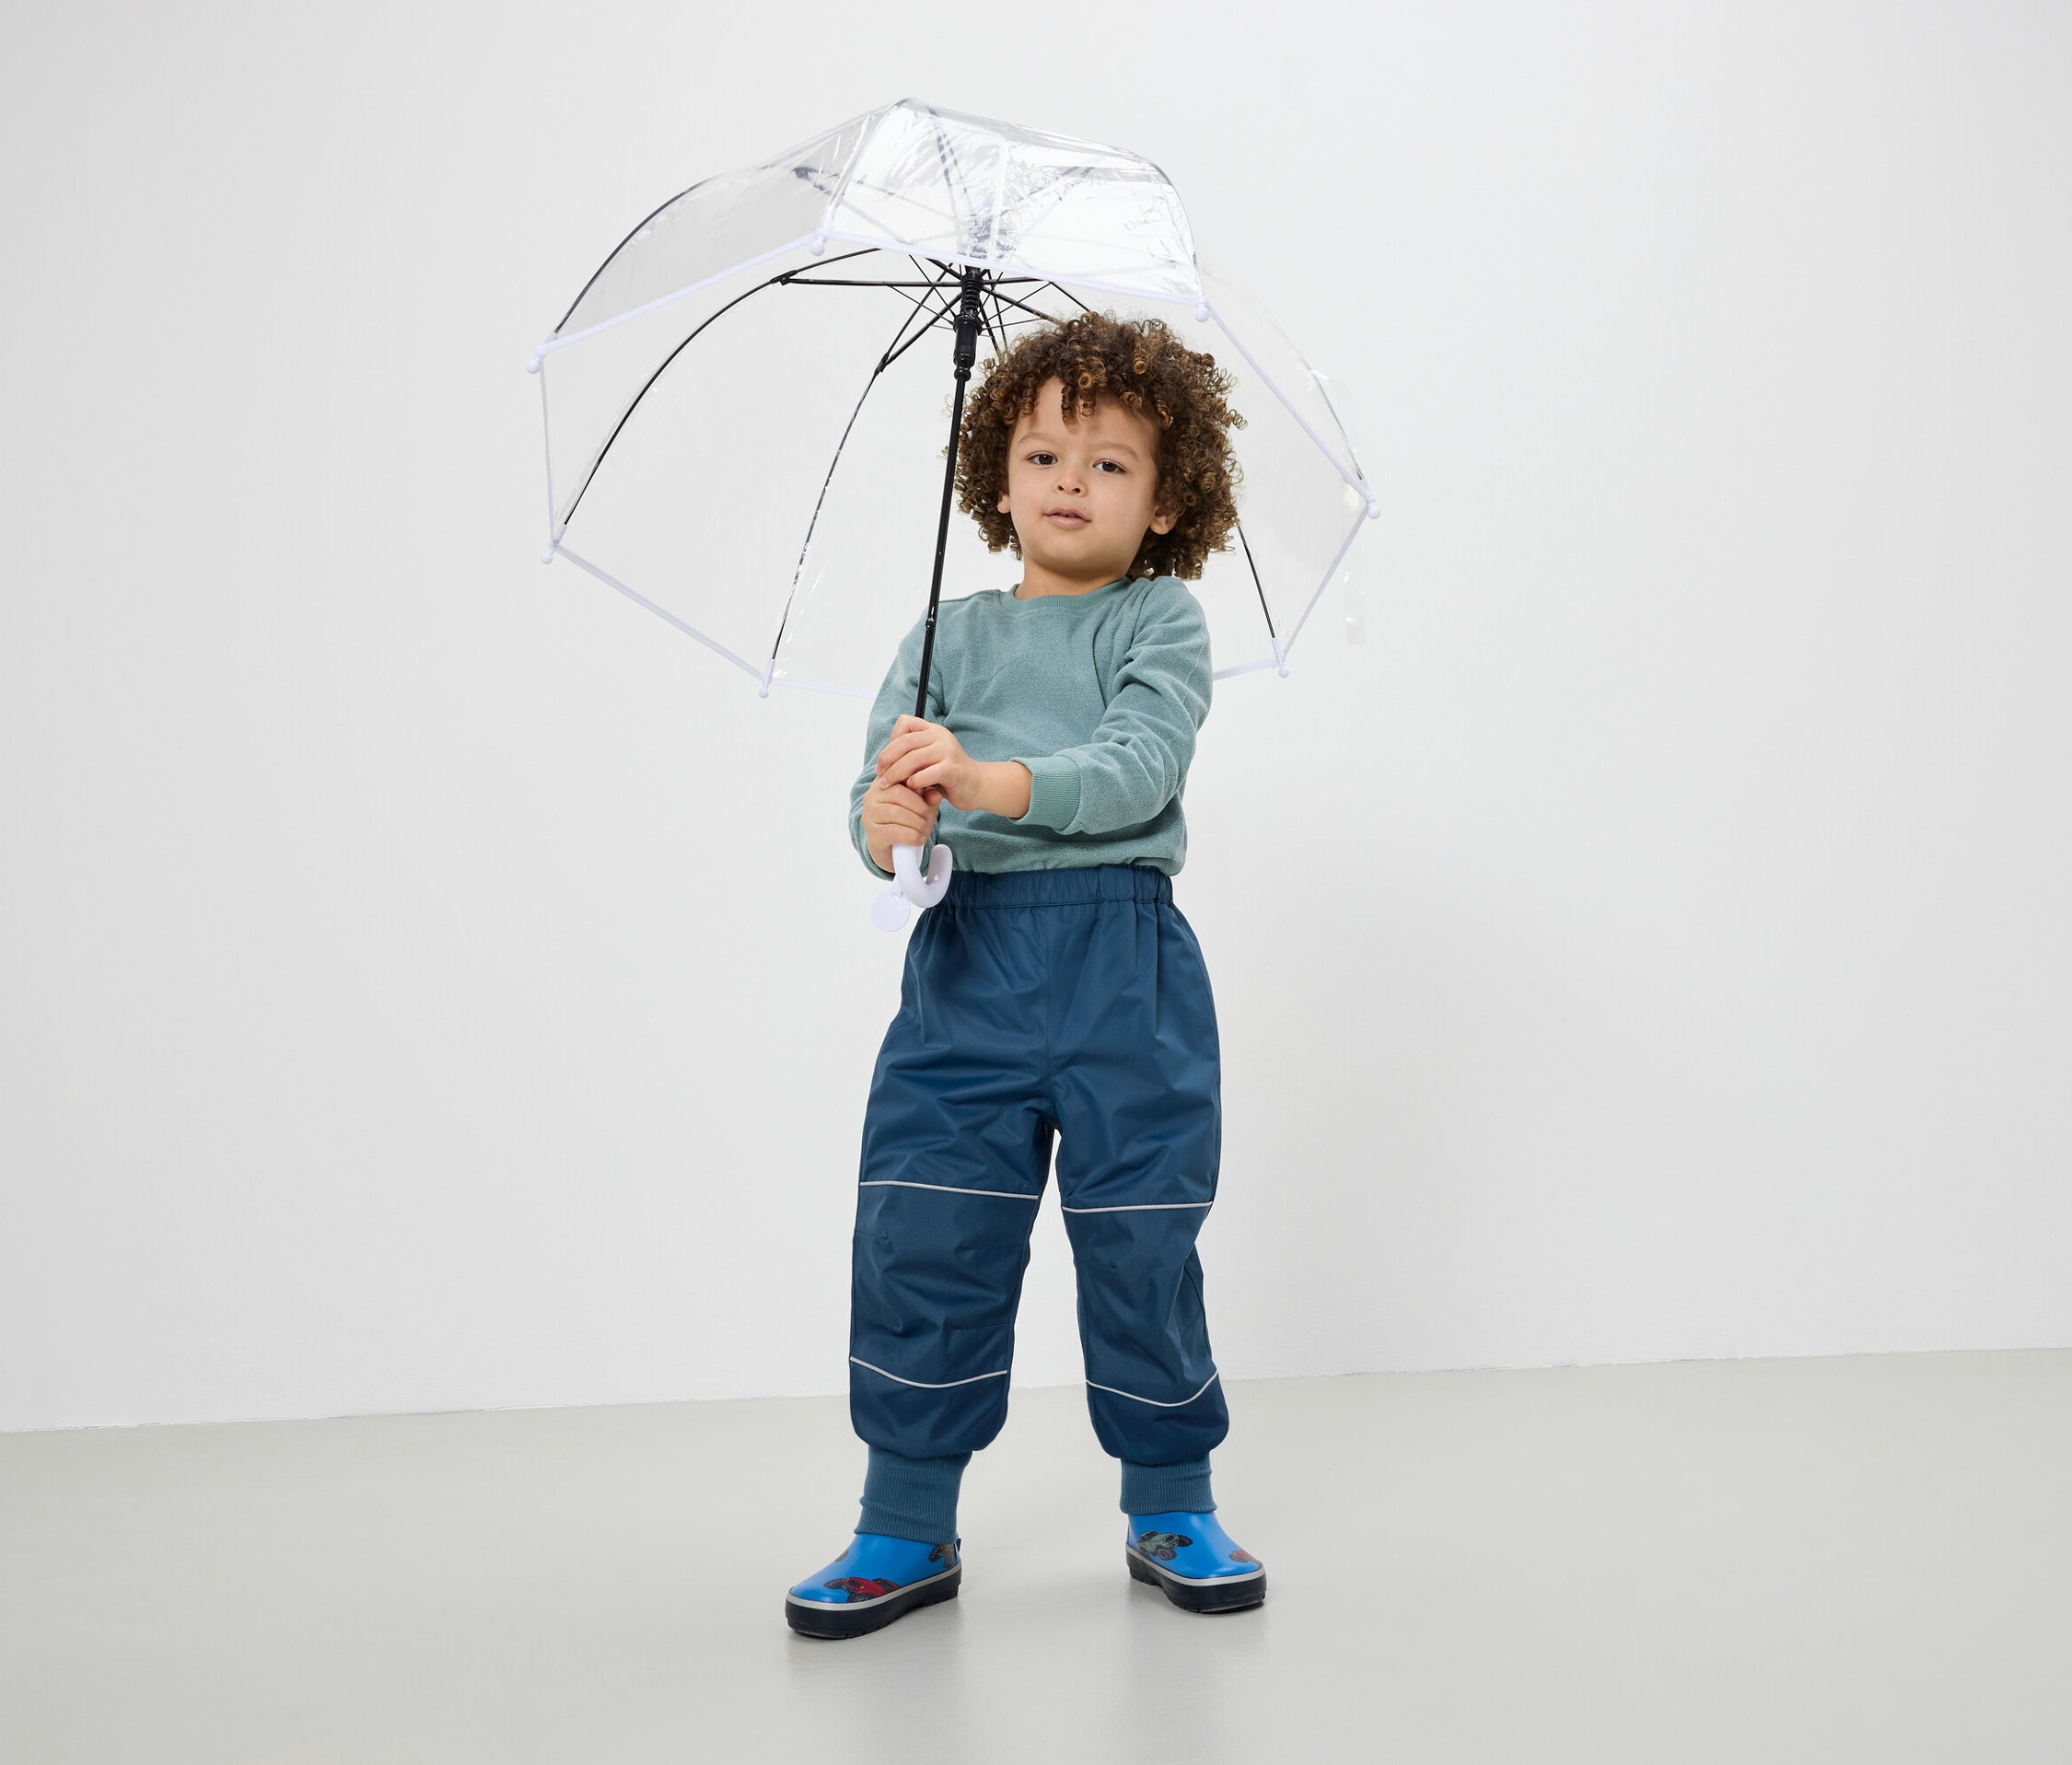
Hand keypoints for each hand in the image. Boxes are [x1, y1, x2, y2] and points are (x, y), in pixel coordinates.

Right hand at [860, 775, 937, 874]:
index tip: (929, 794)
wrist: (895, 851)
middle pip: (897, 793)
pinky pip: (894, 831)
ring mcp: (870, 814)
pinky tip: (918, 839)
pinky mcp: (873, 833)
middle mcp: (872, 795)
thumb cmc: (908, 822)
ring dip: (916, 822)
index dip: (916, 782)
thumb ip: (928, 797)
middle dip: (919, 806)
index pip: (898, 774)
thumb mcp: (922, 806)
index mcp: (884, 782)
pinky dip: (911, 836)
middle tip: (929, 816)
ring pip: (895, 813)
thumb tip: (935, 795)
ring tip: (924, 829)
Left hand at [874, 716, 1031, 818]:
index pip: (905, 723)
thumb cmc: (947, 776)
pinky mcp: (953, 769)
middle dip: (887, 759)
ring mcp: (948, 751)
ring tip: (887, 784)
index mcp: (933, 730)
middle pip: (905, 742)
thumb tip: (882, 763)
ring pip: (913, 758)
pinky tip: (912, 788)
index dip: (890, 741)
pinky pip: (927, 774)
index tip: (884, 761)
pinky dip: (914, 782)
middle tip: (879, 774)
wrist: (977, 786)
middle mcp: (940, 736)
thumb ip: (910, 756)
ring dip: (896, 773)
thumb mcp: (927, 760)